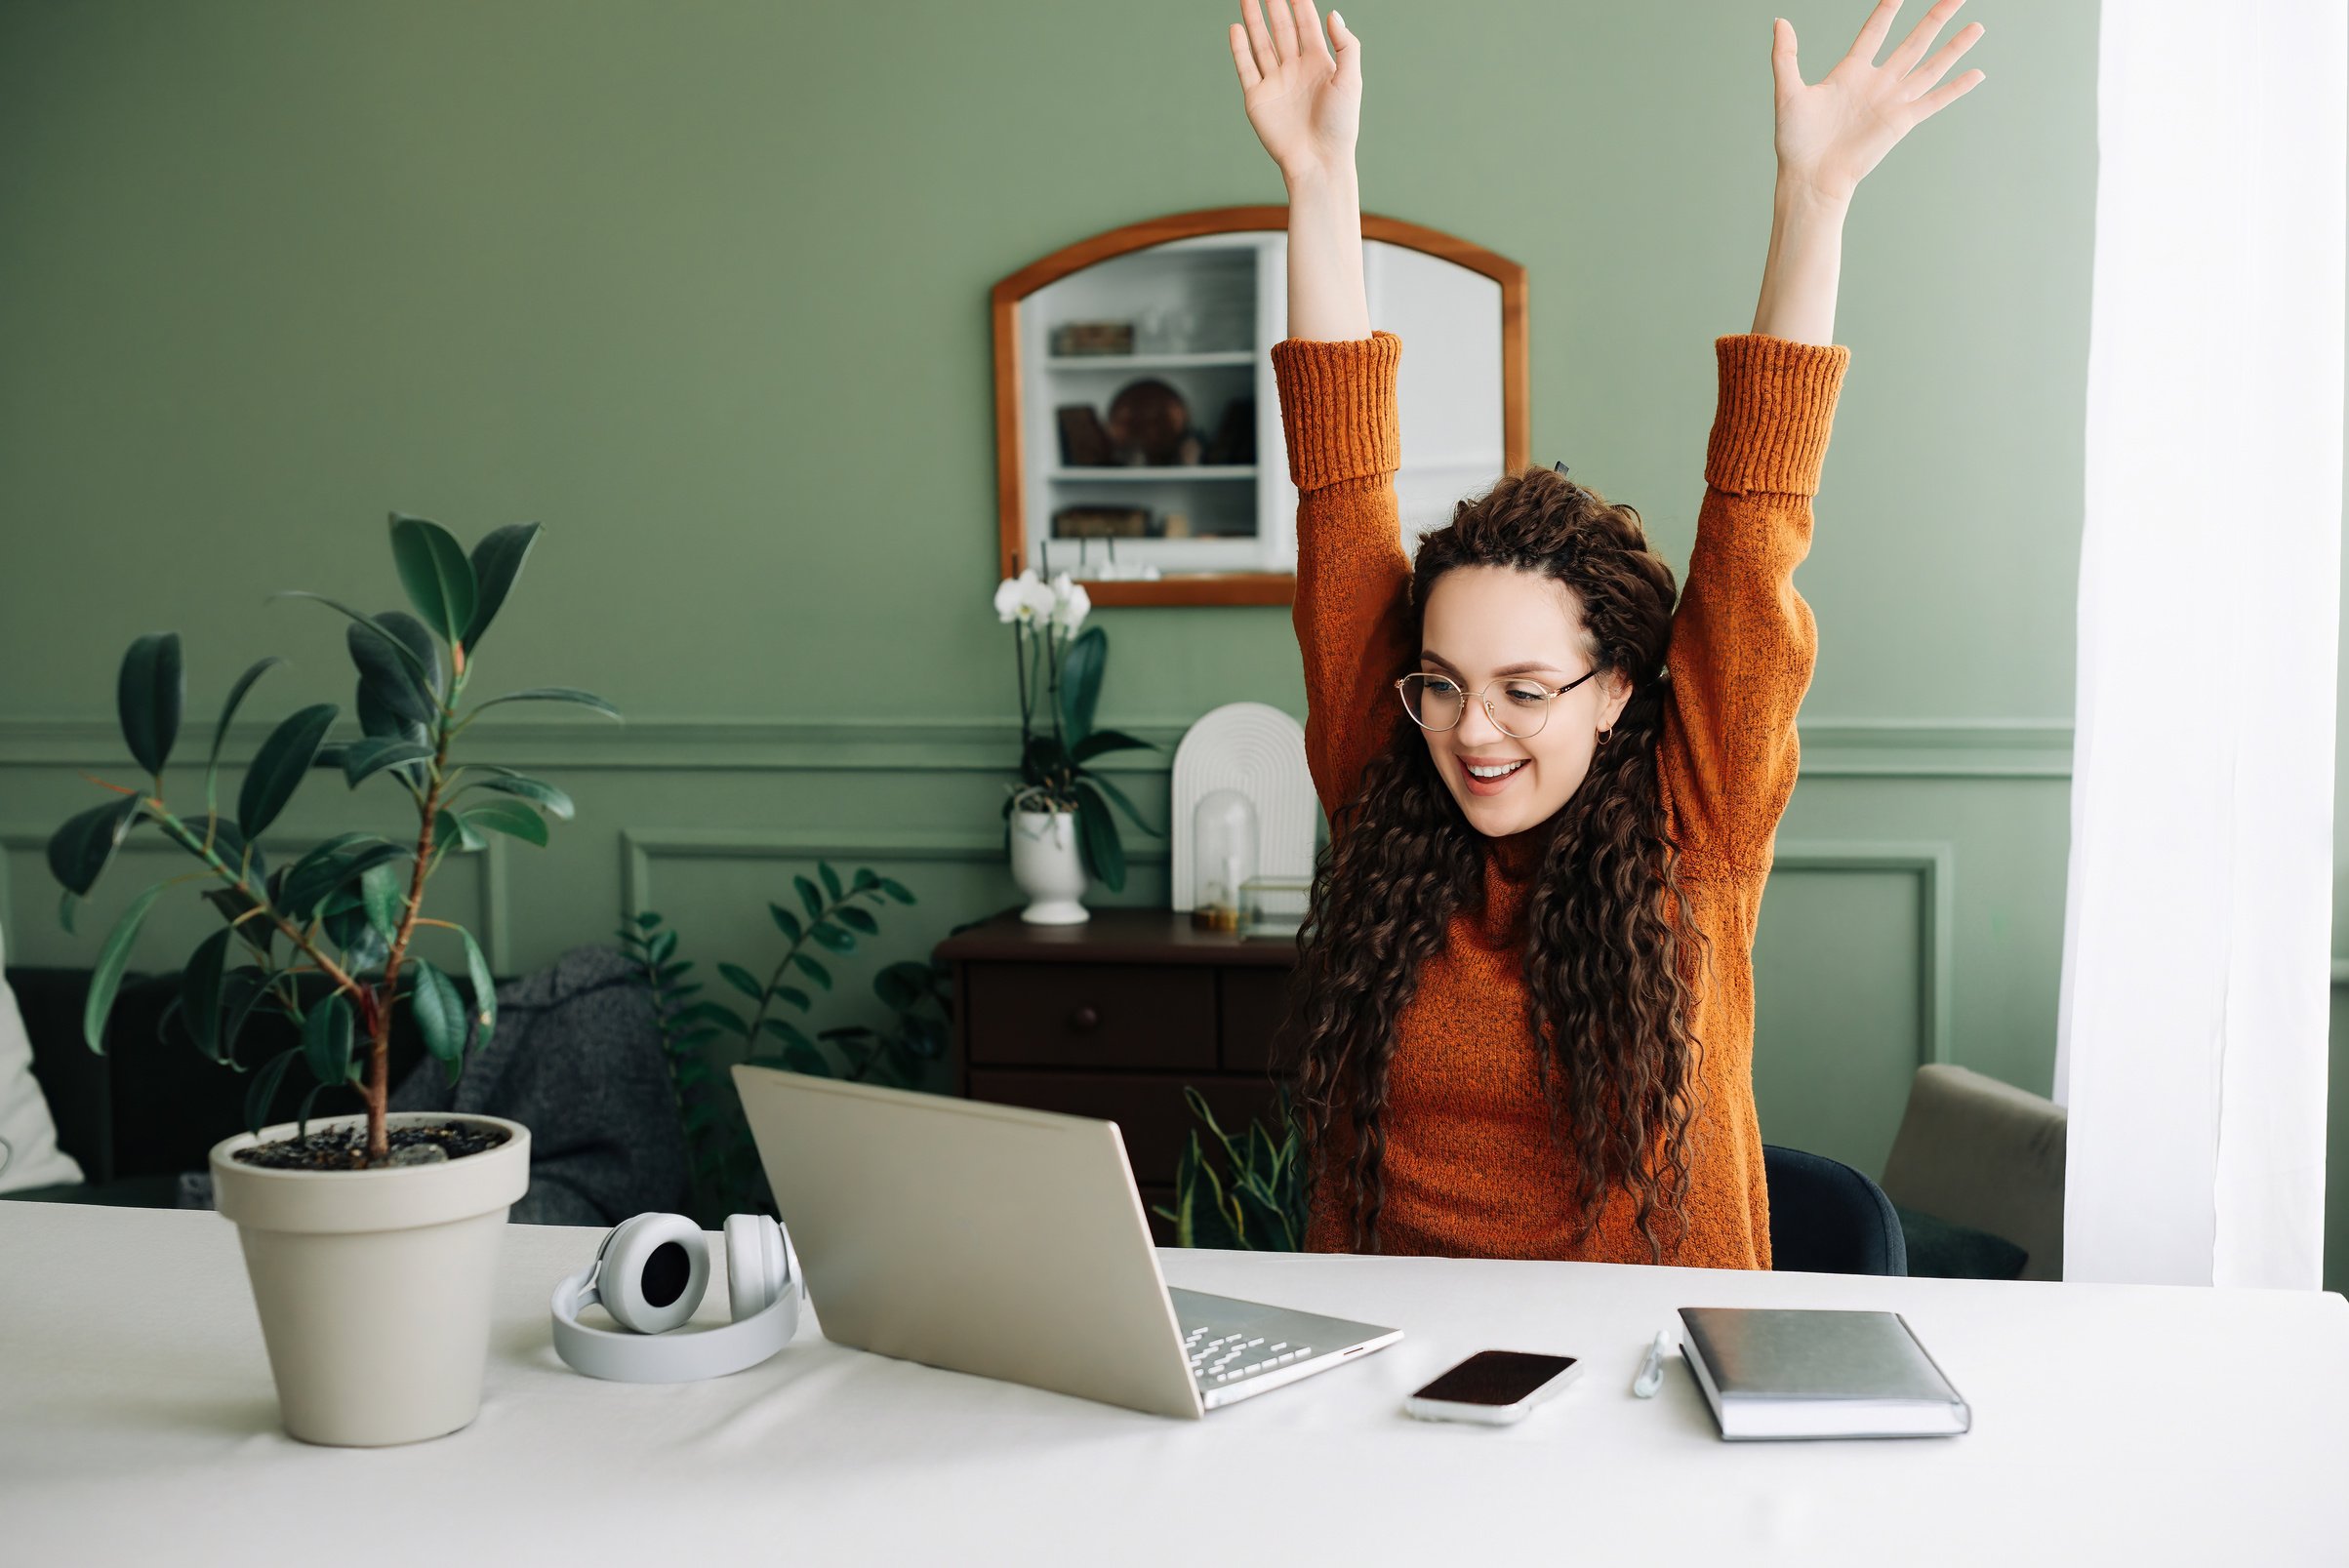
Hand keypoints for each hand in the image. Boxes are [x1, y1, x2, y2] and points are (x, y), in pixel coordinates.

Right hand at [1229, 0, 1360, 185]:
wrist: (1318, 161)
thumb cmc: (1340, 125)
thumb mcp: (1351, 81)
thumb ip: (1346, 45)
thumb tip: (1333, 14)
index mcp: (1320, 64)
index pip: (1307, 25)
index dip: (1299, 3)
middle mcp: (1296, 70)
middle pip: (1282, 29)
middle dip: (1274, 6)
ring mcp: (1275, 83)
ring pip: (1262, 43)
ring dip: (1254, 21)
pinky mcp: (1257, 98)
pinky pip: (1246, 67)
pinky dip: (1240, 48)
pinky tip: (1236, 28)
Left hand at [1770, 0, 1986, 206]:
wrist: (1811, 177)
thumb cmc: (1796, 141)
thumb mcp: (1788, 91)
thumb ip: (1785, 55)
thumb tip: (1780, 22)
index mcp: (1850, 72)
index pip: (1875, 31)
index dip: (1888, 9)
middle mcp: (1876, 82)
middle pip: (1913, 41)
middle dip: (1936, 18)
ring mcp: (1892, 101)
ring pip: (1930, 66)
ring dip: (1954, 47)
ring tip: (1977, 26)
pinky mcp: (1902, 122)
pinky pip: (1934, 100)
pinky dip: (1956, 88)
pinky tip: (1977, 73)